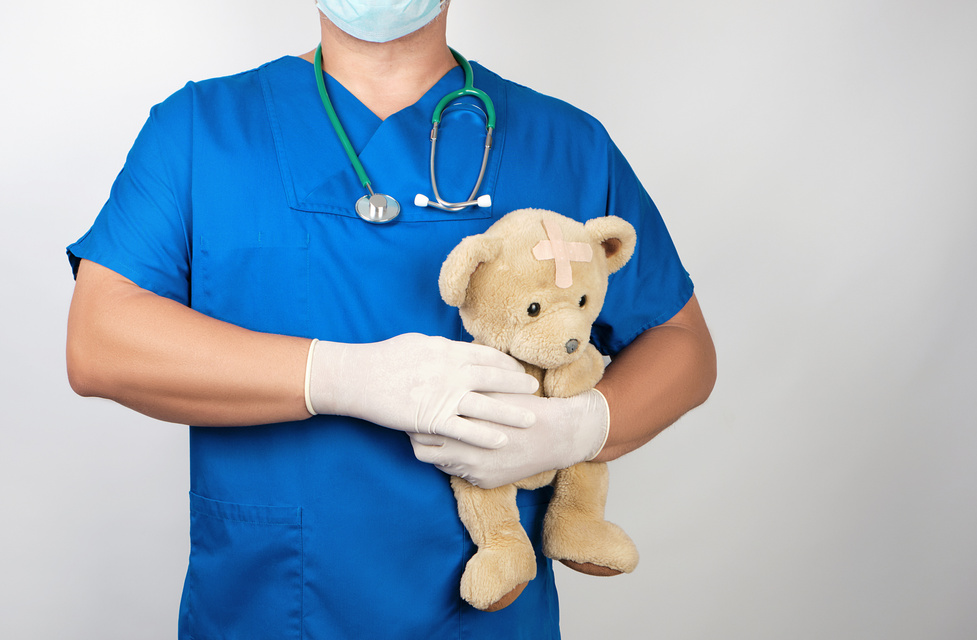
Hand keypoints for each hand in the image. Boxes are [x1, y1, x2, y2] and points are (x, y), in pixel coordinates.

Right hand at [306, 334, 538, 447]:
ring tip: (531, 418)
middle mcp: (451, 371)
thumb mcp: (418, 344)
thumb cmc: (385, 358)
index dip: (506, 364)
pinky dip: (485, 436)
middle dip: (517, 385)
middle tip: (536, 389)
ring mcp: (443, 396)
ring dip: (511, 413)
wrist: (359, 377)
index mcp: (447, 351)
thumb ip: (442, 349)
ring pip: (486, 405)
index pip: (485, 356)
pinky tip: (502, 440)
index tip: (519, 370)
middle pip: (493, 378)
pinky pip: (465, 429)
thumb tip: (458, 349)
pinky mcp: (433, 418)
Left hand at [409, 389, 609, 488]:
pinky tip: (462, 448)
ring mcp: (474, 469)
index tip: (417, 407)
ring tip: (441, 436)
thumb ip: (463, 385)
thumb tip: (435, 378)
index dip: (416, 416)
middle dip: (418, 435)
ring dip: (437, 449)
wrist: (557, 436)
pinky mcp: (482, 481)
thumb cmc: (523, 404)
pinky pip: (457, 474)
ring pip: (437, 463)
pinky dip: (456, 461)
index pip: (424, 424)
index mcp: (466, 421)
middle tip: (418, 424)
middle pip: (422, 448)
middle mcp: (467, 449)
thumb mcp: (492, 389)